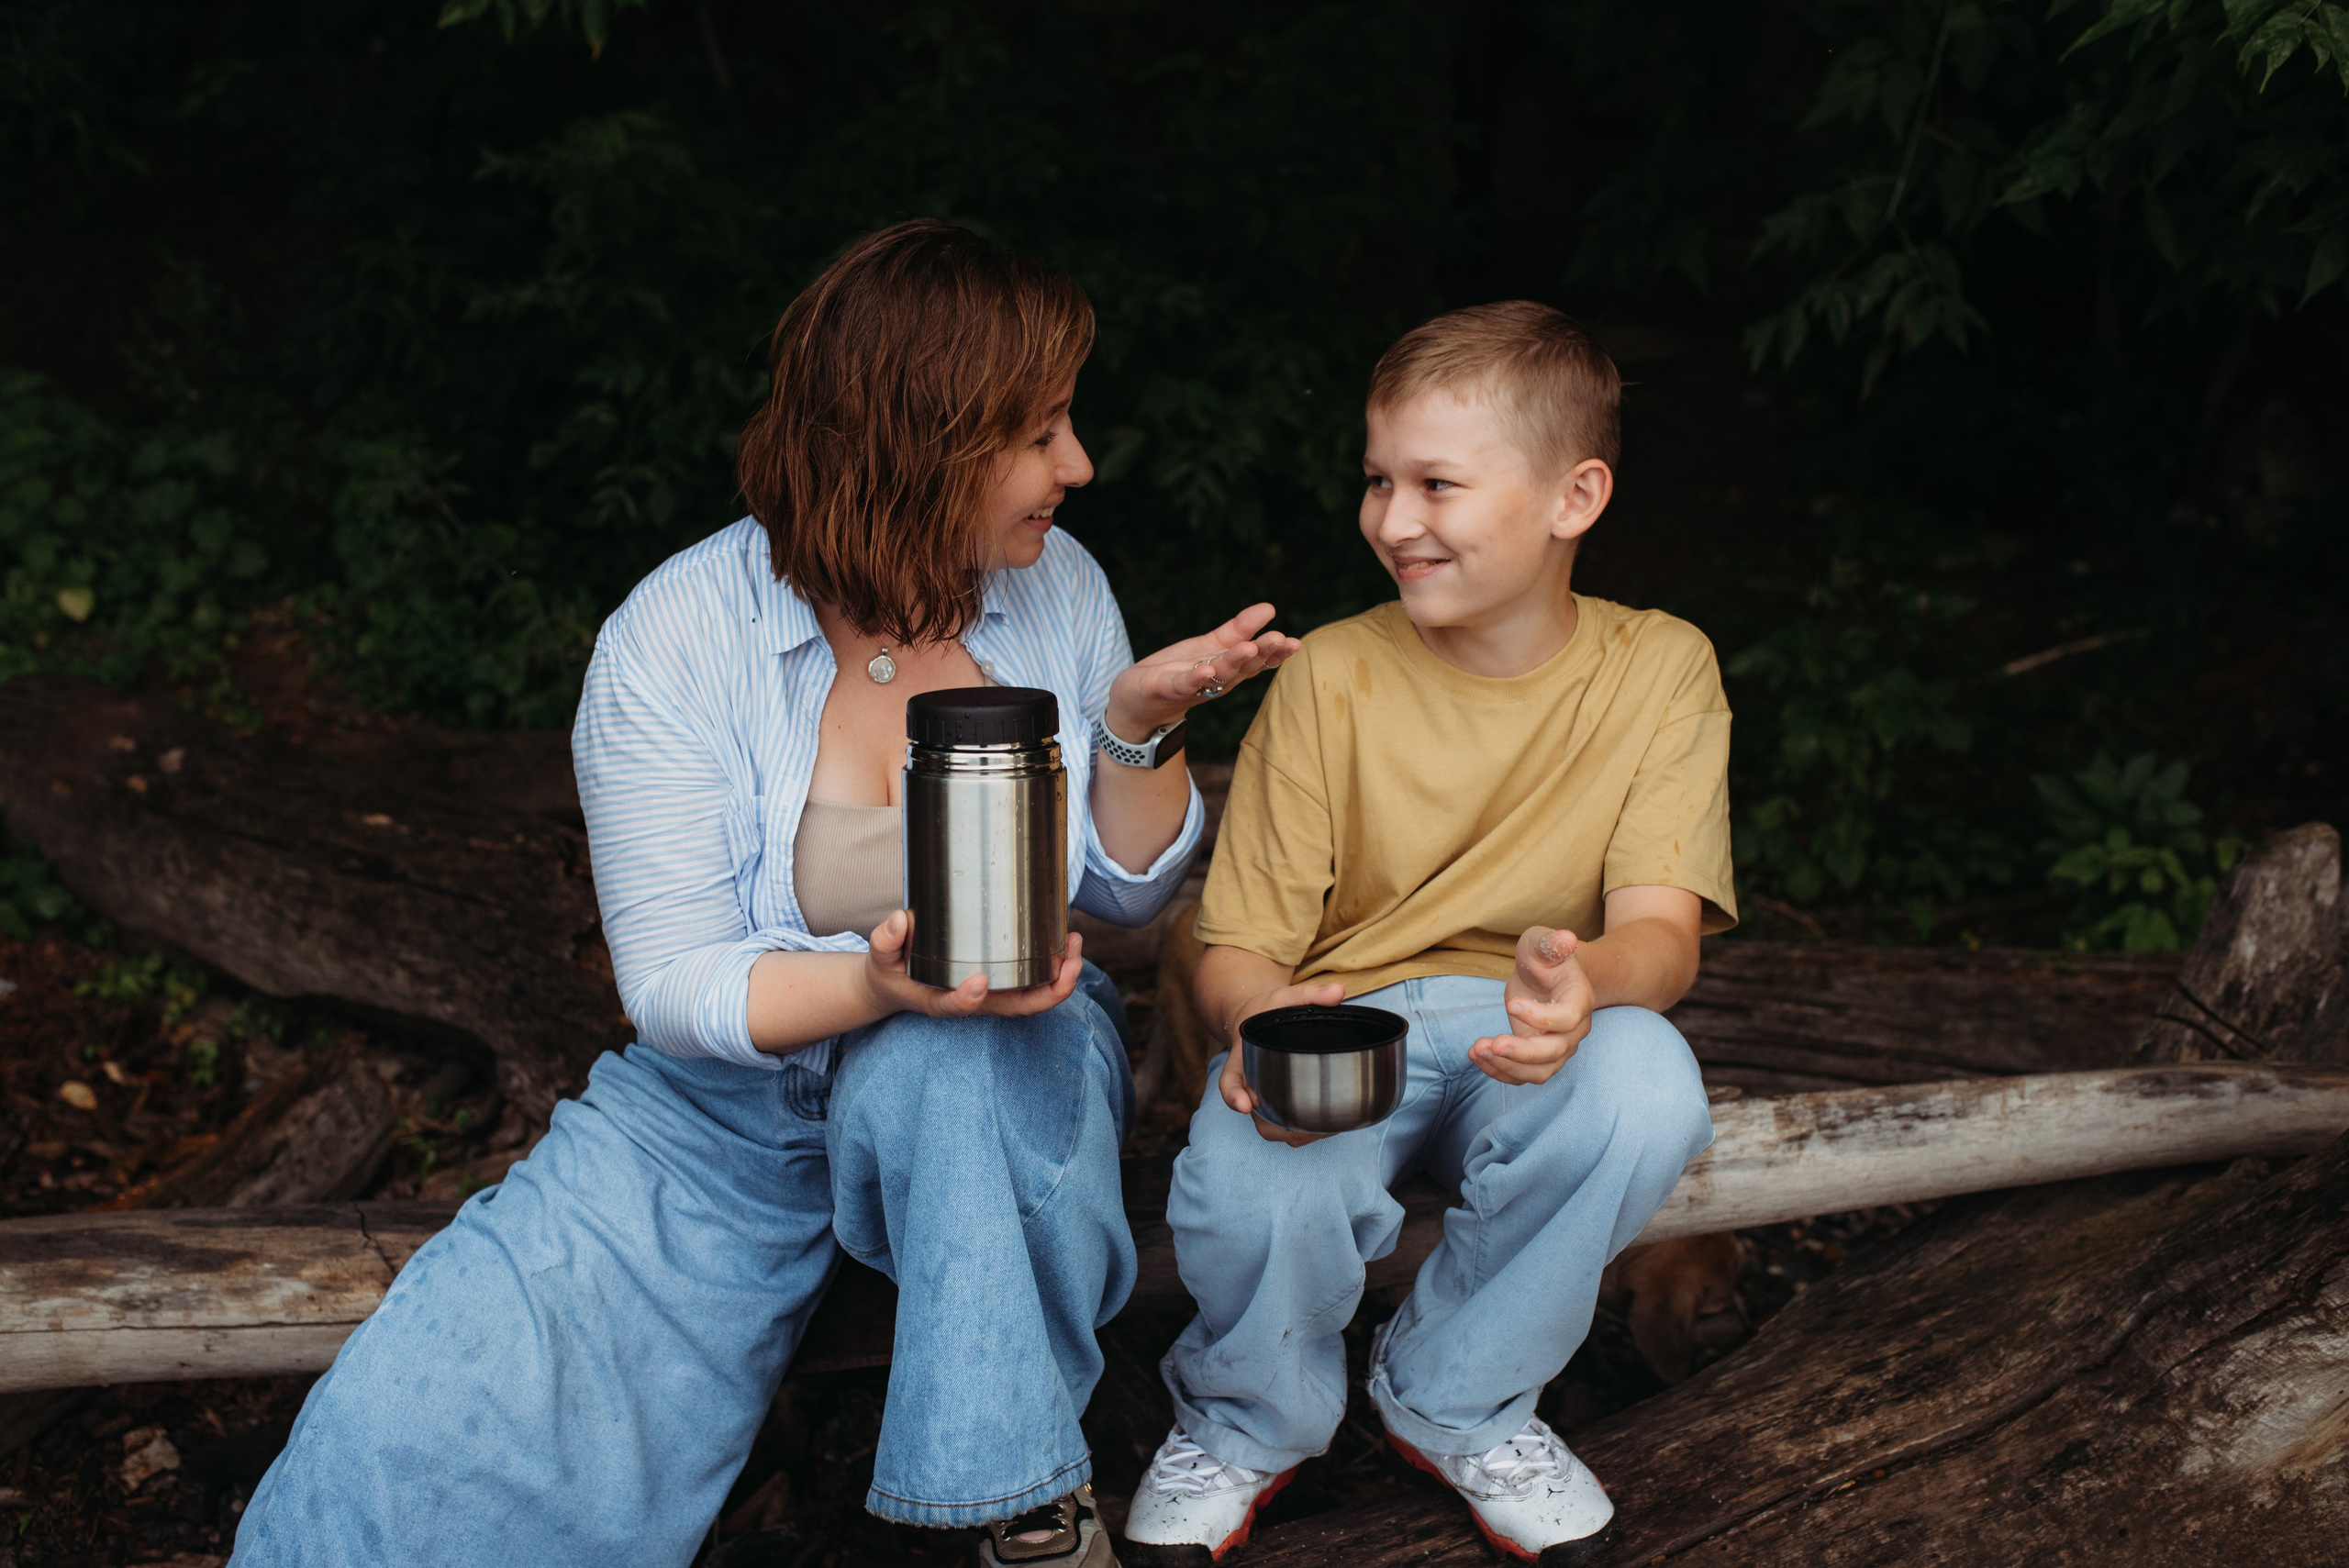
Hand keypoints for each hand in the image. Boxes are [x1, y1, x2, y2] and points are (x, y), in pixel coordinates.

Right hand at [861, 909, 1084, 1018]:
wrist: (897, 985)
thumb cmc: (892, 972)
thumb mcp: (881, 959)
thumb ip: (885, 942)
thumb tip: (898, 921)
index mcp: (941, 1001)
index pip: (958, 1007)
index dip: (969, 999)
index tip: (977, 981)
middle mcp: (974, 1002)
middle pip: (1017, 1007)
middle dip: (1050, 988)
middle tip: (1069, 957)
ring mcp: (992, 994)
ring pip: (1034, 996)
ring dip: (1061, 975)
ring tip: (1073, 941)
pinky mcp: (1001, 981)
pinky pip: (1034, 980)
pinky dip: (1054, 965)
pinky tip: (1064, 938)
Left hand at [1105, 603, 1301, 738]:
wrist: (1141, 700)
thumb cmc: (1180, 671)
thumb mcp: (1212, 645)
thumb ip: (1240, 628)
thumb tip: (1270, 608)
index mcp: (1231, 668)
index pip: (1259, 660)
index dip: (1277, 653)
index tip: (1296, 643)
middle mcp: (1218, 679)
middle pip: (1244, 667)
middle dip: (1263, 653)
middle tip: (1280, 639)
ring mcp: (1195, 686)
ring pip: (1219, 674)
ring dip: (1234, 661)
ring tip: (1249, 647)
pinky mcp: (1169, 688)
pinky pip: (1185, 684)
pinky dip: (1196, 678)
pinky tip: (1206, 670)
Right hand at [1218, 977, 1345, 1145]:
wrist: (1250, 1018)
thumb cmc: (1266, 1009)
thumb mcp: (1284, 996)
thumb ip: (1310, 994)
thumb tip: (1338, 992)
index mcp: (1242, 1056)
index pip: (1230, 1079)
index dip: (1234, 1095)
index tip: (1245, 1105)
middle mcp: (1248, 1081)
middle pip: (1252, 1115)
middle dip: (1274, 1126)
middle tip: (1304, 1129)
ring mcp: (1260, 1094)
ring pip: (1267, 1127)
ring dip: (1290, 1135)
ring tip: (1324, 1130)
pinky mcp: (1273, 1102)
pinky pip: (1280, 1126)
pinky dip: (1299, 1132)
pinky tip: (1325, 1128)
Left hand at [1470, 926, 1593, 1085]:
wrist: (1548, 974)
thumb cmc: (1546, 956)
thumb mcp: (1542, 942)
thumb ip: (1551, 943)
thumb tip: (1566, 937)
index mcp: (1579, 999)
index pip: (1568, 1018)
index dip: (1540, 1017)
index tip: (1510, 1005)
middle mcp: (1574, 1029)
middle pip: (1555, 1052)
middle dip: (1522, 1053)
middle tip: (1492, 1044)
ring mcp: (1557, 1047)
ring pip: (1540, 1071)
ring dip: (1507, 1066)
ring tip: (1477, 1050)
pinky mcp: (1537, 1057)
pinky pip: (1522, 1074)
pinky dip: (1499, 1070)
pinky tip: (1476, 1055)